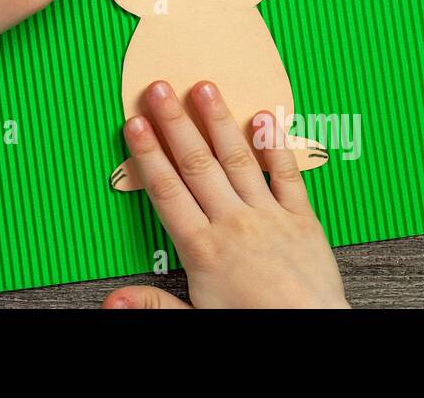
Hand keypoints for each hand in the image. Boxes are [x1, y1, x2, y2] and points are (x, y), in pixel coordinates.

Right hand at [103, 81, 348, 308]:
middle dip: (174, 123)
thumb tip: (112, 301)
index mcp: (202, 249)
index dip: (148, 154)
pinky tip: (264, 117)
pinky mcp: (302, 219)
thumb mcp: (195, 321)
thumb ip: (153, 305)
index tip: (134, 124)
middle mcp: (232, 224)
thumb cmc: (255, 325)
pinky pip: (287, 175)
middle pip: (196, 164)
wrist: (311, 335)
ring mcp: (268, 216)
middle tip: (159, 89)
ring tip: (204, 88)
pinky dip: (275, 145)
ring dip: (218, 121)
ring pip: (237, 159)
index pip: (167, 190)